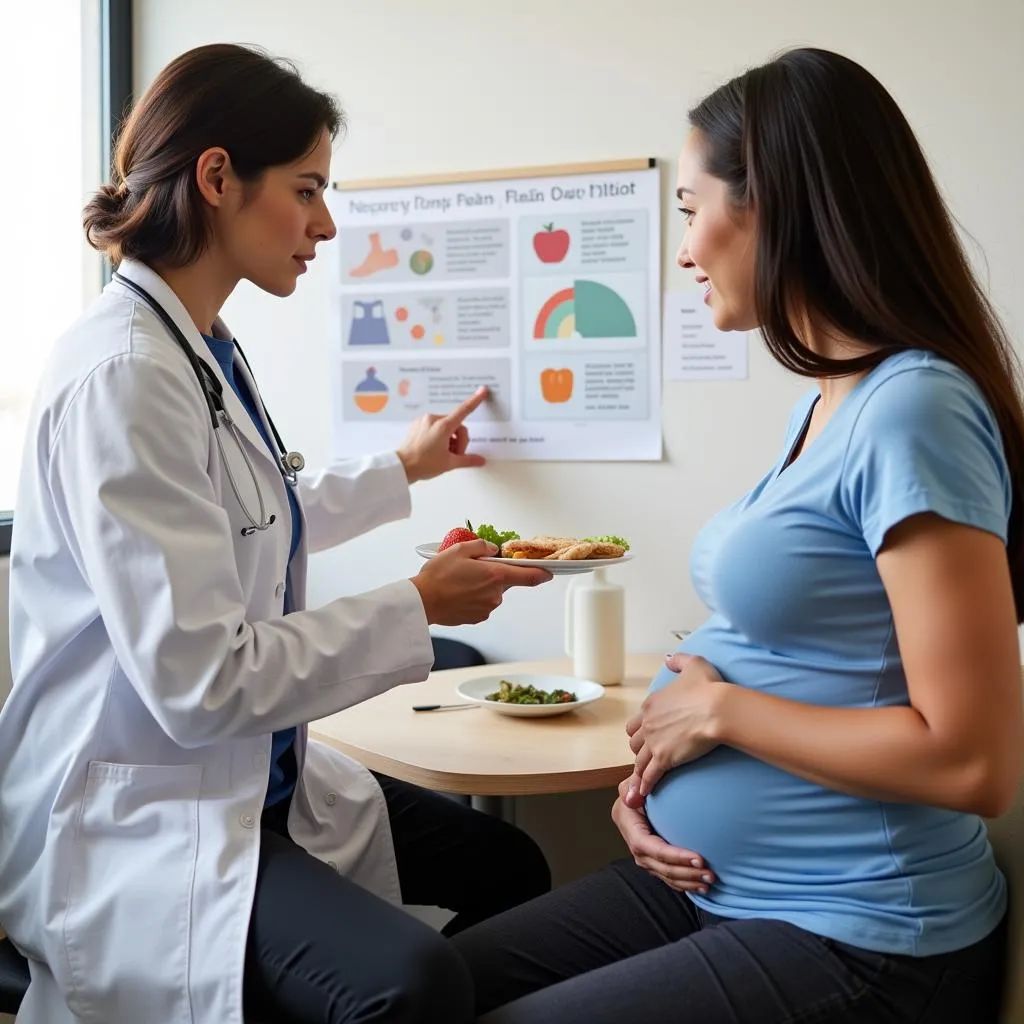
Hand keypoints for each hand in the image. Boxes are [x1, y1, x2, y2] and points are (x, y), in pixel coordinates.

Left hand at [397, 387, 489, 483]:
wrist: (401, 468)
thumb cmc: (422, 464)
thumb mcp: (449, 463)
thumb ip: (467, 460)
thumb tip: (480, 460)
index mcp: (443, 426)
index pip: (463, 410)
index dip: (475, 401)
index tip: (482, 391)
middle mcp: (433, 420)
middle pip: (456, 425)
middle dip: (459, 440)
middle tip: (455, 455)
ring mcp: (424, 421)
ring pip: (445, 426)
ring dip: (449, 440)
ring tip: (444, 455)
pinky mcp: (417, 426)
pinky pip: (434, 427)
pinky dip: (439, 437)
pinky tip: (435, 450)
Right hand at [410, 539, 551, 624]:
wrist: (423, 602)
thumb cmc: (438, 576)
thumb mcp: (459, 550)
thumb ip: (482, 546)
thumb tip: (493, 550)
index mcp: (495, 575)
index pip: (528, 576)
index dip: (542, 574)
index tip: (549, 572)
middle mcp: (495, 594)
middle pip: (504, 582)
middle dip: (493, 575)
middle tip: (472, 569)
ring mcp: (487, 608)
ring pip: (492, 593)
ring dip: (482, 587)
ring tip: (459, 583)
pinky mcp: (478, 618)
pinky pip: (482, 604)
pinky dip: (474, 598)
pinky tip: (458, 594)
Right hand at [611, 778, 715, 893]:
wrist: (636, 796)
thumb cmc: (638, 788)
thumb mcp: (631, 782)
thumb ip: (633, 786)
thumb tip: (632, 798)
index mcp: (630, 827)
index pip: (653, 848)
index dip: (675, 856)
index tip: (699, 859)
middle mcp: (635, 846)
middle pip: (661, 866)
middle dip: (686, 873)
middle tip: (710, 874)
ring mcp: (642, 856)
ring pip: (665, 875)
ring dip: (688, 881)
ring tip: (708, 881)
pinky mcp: (651, 861)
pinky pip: (666, 877)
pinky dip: (682, 884)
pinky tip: (698, 886)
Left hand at [623, 653, 725, 802]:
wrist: (718, 709)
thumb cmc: (709, 687)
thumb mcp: (693, 664)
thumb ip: (678, 661)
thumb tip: (668, 659)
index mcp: (652, 704)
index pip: (637, 722)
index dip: (642, 731)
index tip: (649, 738)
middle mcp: (648, 723)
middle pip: (634, 742)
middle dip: (639, 750)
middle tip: (647, 758)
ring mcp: (654, 742)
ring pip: (638, 760)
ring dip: (640, 770)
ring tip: (641, 781)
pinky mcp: (663, 759)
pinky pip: (649, 775)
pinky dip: (645, 784)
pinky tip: (644, 793)